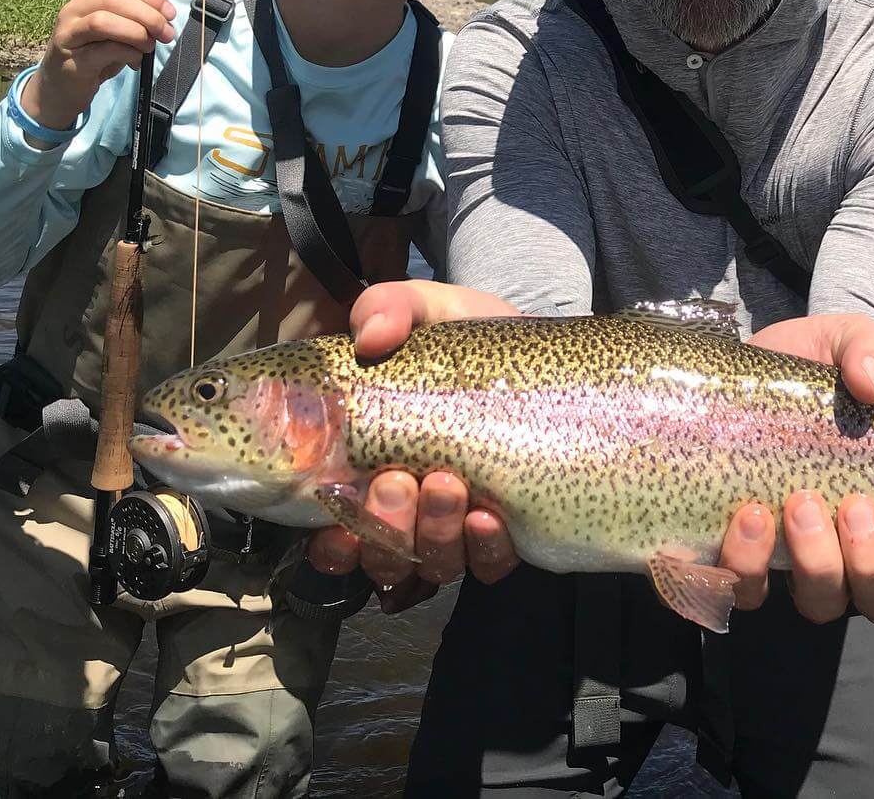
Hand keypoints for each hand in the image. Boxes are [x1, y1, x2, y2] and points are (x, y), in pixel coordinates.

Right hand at [25, 0, 176, 128]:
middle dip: (148, 16)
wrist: (62, 86)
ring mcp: (69, 33)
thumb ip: (135, 19)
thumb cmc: (95, 55)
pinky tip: (135, 61)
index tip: (169, 14)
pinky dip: (128, 53)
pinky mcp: (72, 59)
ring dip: (136, 33)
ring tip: (148, 47)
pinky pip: (104, 50)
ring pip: (104, 21)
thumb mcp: (116, 31)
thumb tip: (165, 19)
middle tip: (166, 34)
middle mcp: (74, 10)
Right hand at [306, 281, 522, 607]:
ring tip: (448, 483)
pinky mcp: (508, 534)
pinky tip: (489, 516)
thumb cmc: (470, 340)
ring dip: (433, 533)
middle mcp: (409, 511)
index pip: (334, 532)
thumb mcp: (430, 309)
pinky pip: (489, 566)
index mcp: (370, 470)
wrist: (544, 355)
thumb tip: (369, 335)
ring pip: (431, 564)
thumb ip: (390, 307)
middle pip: (380, 555)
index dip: (330, 541)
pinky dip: (484, 549)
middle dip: (383, 525)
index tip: (335, 504)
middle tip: (398, 479)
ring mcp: (458, 526)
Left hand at [731, 312, 873, 622]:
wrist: (738, 378)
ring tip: (793, 504)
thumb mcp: (845, 342)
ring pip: (819, 602)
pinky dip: (745, 567)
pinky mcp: (739, 558)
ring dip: (814, 565)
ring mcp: (795, 561)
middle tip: (854, 505)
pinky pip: (743, 592)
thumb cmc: (810, 369)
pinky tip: (742, 518)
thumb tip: (870, 381)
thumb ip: (869, 351)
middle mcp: (850, 548)